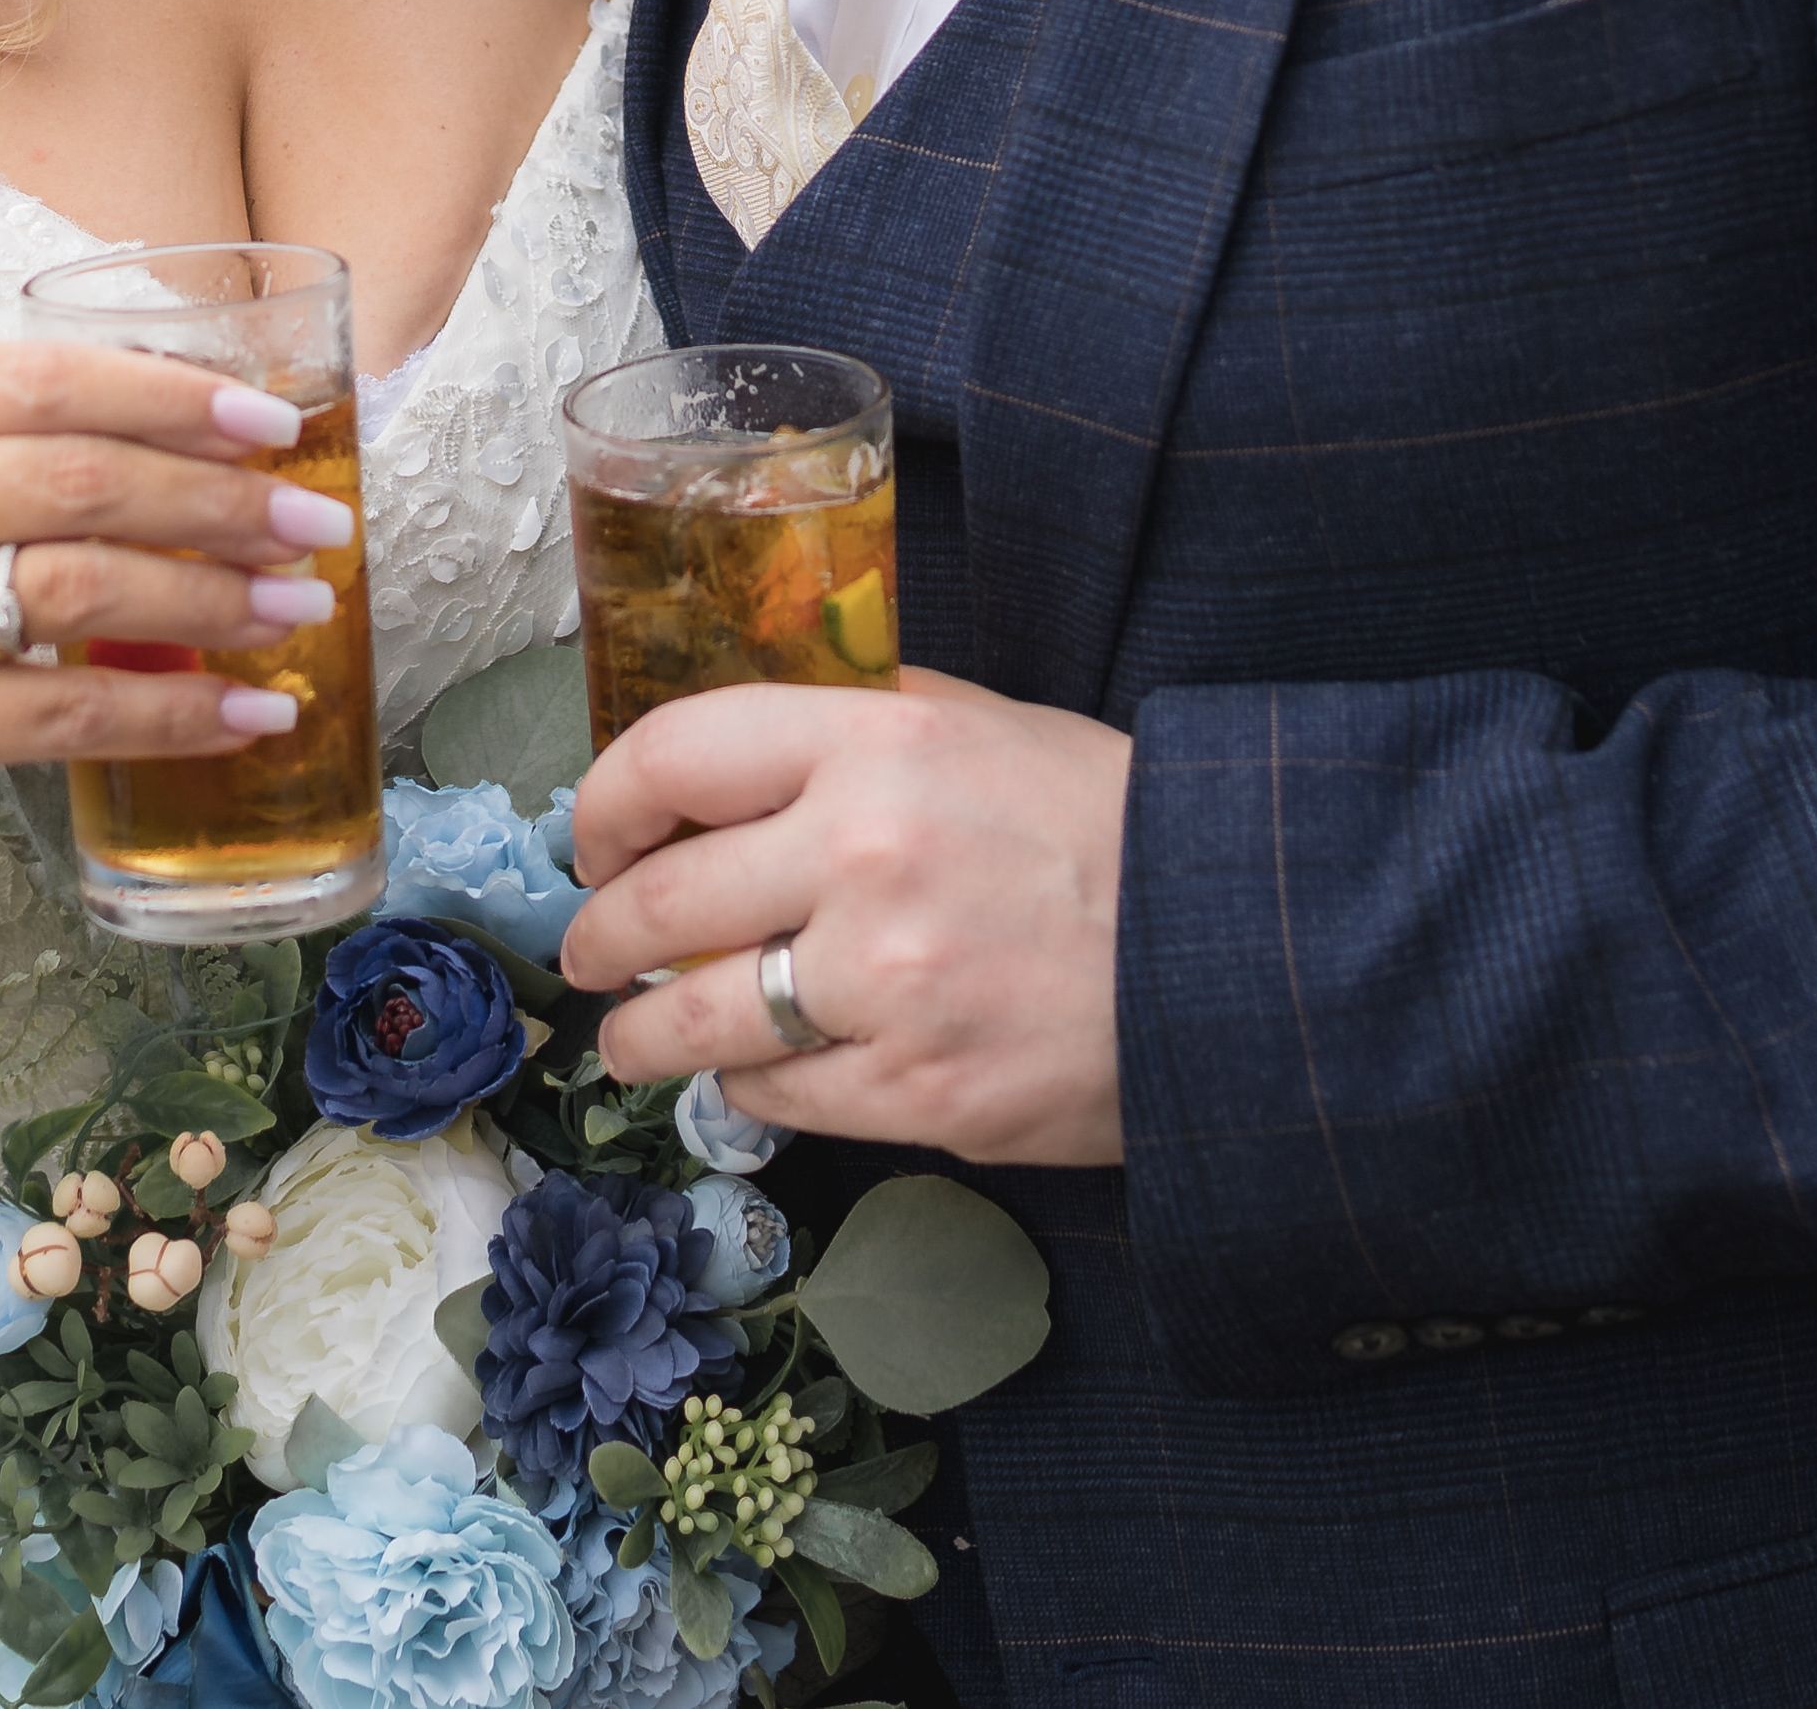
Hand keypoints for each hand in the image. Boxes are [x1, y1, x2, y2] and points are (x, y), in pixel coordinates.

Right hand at [0, 341, 353, 852]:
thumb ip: (45, 431)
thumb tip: (229, 416)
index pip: (47, 383)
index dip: (172, 399)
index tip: (275, 428)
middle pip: (76, 483)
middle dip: (217, 503)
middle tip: (313, 527)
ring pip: (77, 591)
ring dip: (211, 601)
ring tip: (298, 609)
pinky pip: (67, 717)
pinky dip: (174, 713)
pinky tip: (250, 711)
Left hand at [560, 670, 1131, 1166]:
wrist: (1227, 946)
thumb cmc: (1101, 824)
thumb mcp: (978, 725)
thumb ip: (854, 723)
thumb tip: (735, 749)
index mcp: (875, 743)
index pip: (677, 756)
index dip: (605, 802)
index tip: (592, 837)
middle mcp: (864, 854)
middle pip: (663, 899)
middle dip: (601, 934)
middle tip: (588, 951)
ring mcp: (885, 983)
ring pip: (695, 1017)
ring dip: (637, 1035)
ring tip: (624, 1040)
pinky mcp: (915, 1091)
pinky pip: (775, 1093)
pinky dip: (746, 1084)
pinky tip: (749, 1071)